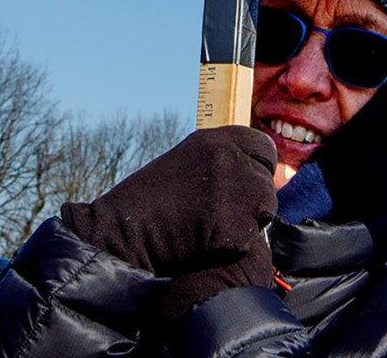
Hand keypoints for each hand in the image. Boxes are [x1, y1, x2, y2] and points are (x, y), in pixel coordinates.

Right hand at [63, 127, 277, 321]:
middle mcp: (229, 158)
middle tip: (221, 217)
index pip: (263, 147)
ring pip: (263, 211)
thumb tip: (255, 175)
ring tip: (207, 231)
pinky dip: (230, 248)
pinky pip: (248, 240)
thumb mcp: (186, 164)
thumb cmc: (147, 203)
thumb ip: (221, 164)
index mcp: (216, 139)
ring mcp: (235, 190)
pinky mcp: (235, 225)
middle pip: (266, 183)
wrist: (119, 233)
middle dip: (252, 202)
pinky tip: (201, 245)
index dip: (257, 169)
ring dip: (245, 224)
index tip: (247, 185)